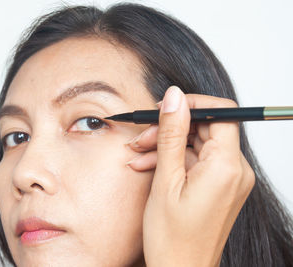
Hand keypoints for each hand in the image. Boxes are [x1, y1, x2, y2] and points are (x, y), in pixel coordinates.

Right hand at [126, 86, 254, 266]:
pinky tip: (149, 166)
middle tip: (142, 136)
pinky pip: (198, 162)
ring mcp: (228, 180)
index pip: (221, 113)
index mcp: (227, 167)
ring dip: (167, 146)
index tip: (166, 109)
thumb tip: (175, 97)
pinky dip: (174, 161)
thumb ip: (172, 134)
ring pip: (198, 145)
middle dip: (171, 128)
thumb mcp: (165, 180)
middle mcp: (235, 171)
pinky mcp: (219, 187)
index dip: (192, 104)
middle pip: (207, 128)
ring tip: (138, 155)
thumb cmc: (171, 237)